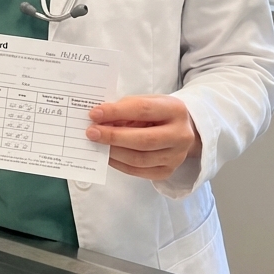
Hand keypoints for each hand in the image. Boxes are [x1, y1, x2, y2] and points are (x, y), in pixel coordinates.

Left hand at [85, 95, 200, 180]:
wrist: (182, 130)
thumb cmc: (158, 113)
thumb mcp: (147, 102)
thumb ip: (126, 109)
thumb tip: (100, 120)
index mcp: (176, 110)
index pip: (143, 110)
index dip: (116, 112)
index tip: (94, 114)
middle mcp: (180, 135)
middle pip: (143, 140)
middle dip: (113, 136)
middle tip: (91, 132)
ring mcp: (176, 157)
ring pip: (139, 159)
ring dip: (113, 151)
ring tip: (97, 143)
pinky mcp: (167, 172)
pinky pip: (138, 171)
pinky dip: (119, 164)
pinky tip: (108, 155)